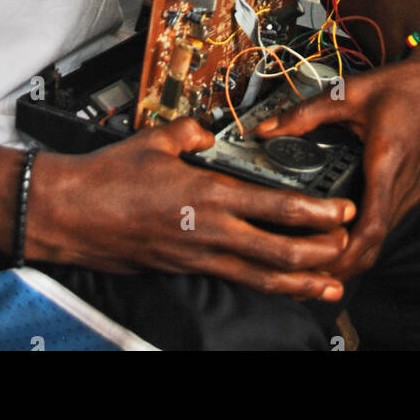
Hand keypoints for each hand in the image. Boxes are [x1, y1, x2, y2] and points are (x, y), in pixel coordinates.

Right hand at [24, 117, 356, 301]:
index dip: (314, 212)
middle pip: (278, 251)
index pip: (274, 206)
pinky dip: (264, 286)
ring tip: (330, 286)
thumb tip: (207, 132)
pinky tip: (279, 287)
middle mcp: (208, 231)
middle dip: (319, 252)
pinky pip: (234, 280)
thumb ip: (190, 133)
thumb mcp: (154, 140)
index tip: (342, 210)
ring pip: (260, 276)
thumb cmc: (107, 178)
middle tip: (349, 246)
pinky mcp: (185, 269)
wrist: (70, 214)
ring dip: (299, 282)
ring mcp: (197, 256)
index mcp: (207, 194)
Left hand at [255, 42, 419, 279]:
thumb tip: (265, 129)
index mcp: (387, 162)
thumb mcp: (349, 94)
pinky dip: (364, 242)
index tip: (316, 265)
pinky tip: (340, 241)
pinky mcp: (410, 190)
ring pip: (382, 239)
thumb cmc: (399, 86)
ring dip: (353, 258)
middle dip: (341, 267)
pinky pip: (386, 225)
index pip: (371, 226)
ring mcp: (409, 191)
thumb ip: (306, 113)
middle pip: (374, 244)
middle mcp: (402, 185)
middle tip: (303, 280)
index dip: (344, 254)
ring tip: (315, 267)